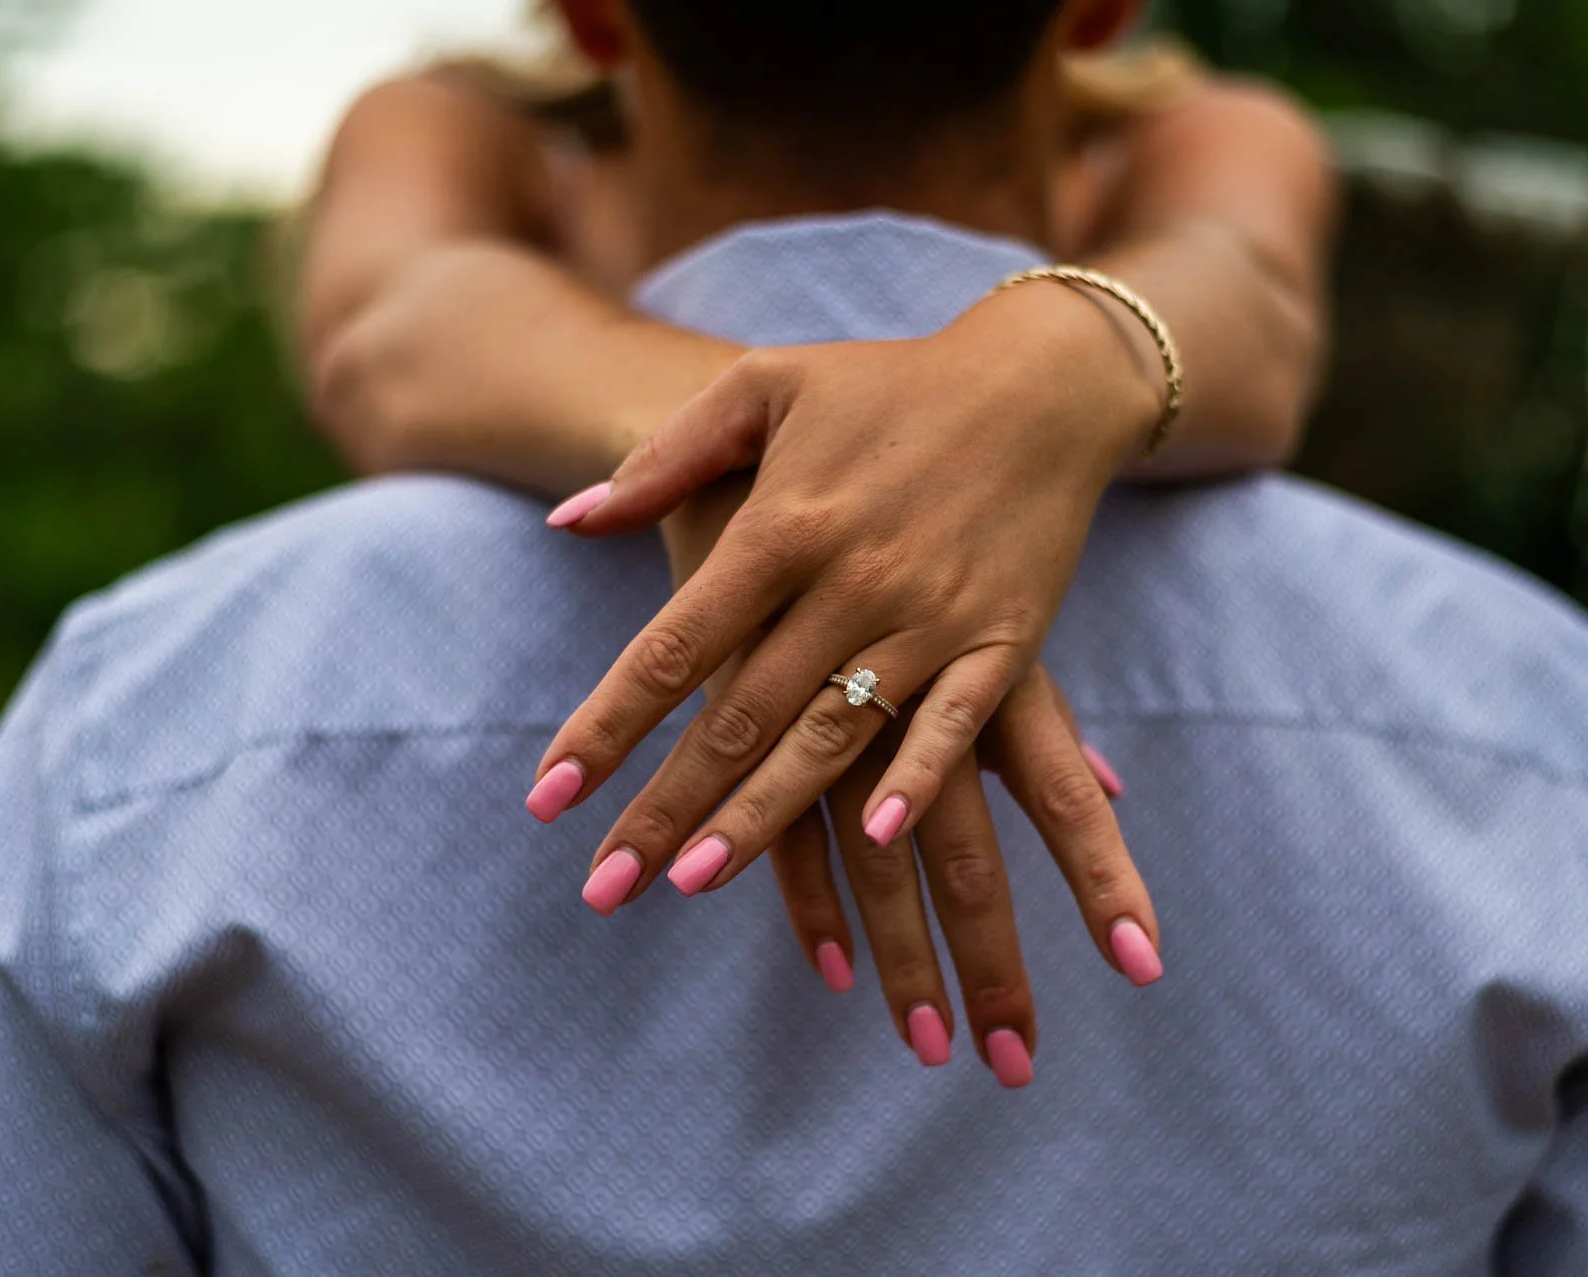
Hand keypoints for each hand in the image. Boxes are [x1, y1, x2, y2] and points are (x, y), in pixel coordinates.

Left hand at [531, 277, 1157, 851]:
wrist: (1042, 380)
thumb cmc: (888, 383)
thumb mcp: (765, 387)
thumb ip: (666, 458)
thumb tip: (569, 519)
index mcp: (783, 522)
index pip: (674, 645)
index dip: (606, 724)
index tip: (545, 797)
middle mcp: (850, 579)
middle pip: (741, 714)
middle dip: (667, 806)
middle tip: (603, 888)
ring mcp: (930, 616)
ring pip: (832, 736)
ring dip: (763, 817)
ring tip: (693, 882)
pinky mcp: (1004, 640)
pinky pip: (955, 724)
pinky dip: (917, 780)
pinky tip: (873, 841)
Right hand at [653, 481, 1163, 1084]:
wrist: (771, 444)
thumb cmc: (897, 522)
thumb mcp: (982, 597)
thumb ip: (1036, 709)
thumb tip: (1114, 787)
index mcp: (990, 669)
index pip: (1060, 794)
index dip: (1105, 877)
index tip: (1145, 965)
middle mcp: (924, 704)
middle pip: (971, 865)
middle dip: (994, 968)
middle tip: (1018, 1068)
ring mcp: (840, 719)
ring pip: (876, 870)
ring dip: (905, 964)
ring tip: (932, 1050)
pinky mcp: (761, 719)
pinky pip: (788, 834)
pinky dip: (810, 906)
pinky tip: (833, 971)